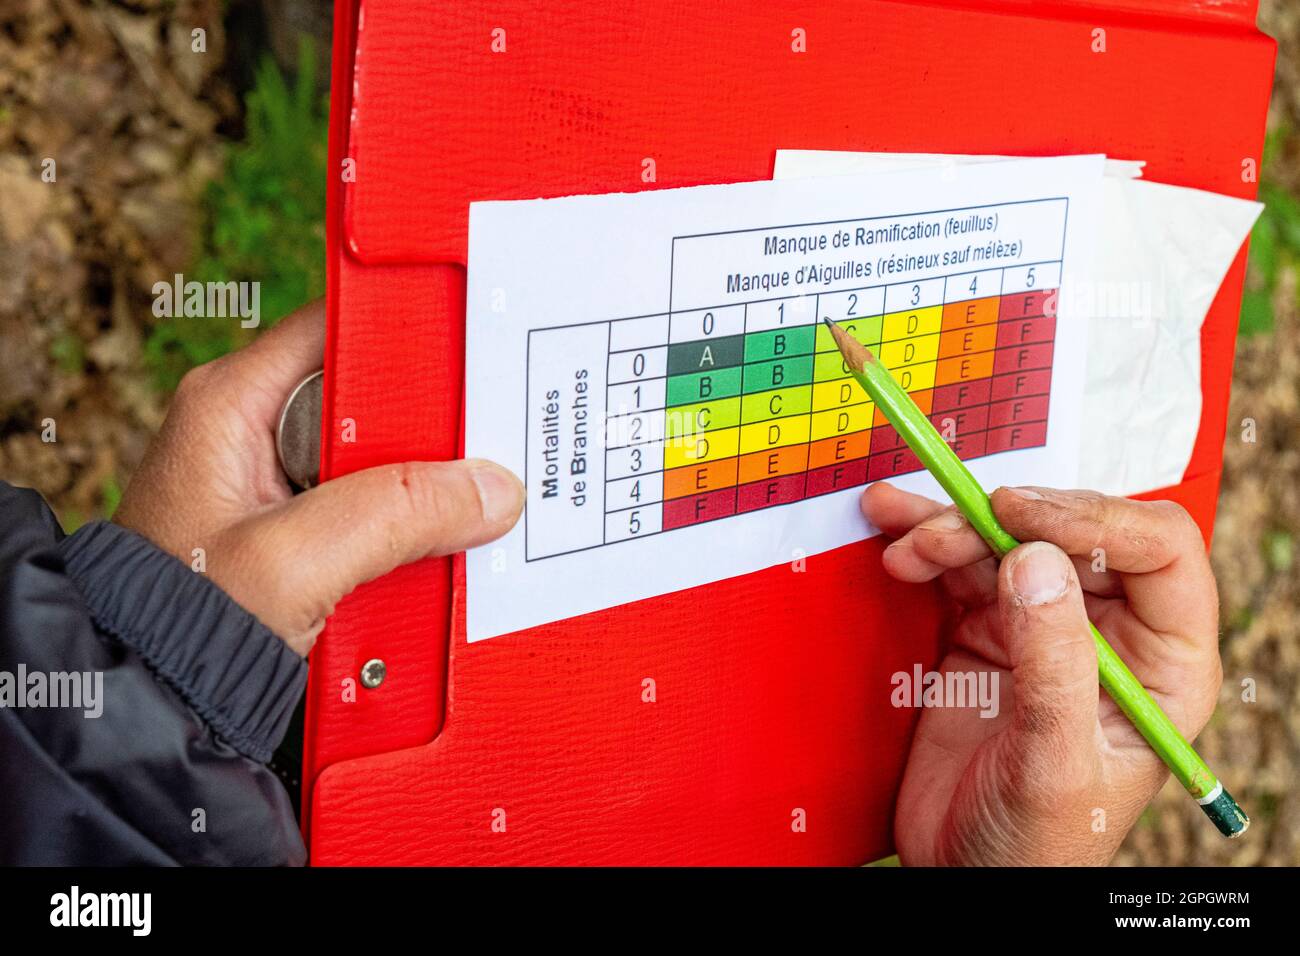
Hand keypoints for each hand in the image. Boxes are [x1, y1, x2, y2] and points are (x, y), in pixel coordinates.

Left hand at [114, 300, 523, 655]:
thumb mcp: (292, 562)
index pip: (340, 329)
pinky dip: (412, 536)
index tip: (477, 356)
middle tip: (495, 448)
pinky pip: (376, 515)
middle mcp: (258, 432)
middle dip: (435, 430)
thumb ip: (394, 514)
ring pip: (384, 464)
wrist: (144, 706)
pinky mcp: (301, 536)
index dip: (410, 335)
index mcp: (234, 403)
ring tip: (480, 509)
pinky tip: (443, 555)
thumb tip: (490, 488)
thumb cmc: (172, 625)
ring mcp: (281, 487)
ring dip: (429, 492)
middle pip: (376, 400)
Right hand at [862, 483, 1220, 865]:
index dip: (1093, 519)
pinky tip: (892, 538)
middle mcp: (1107, 632)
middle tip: (943, 530)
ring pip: (1006, 541)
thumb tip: (1035, 560)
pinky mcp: (985, 632)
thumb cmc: (1038, 844)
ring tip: (900, 541)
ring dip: (950, 529)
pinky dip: (923, 548)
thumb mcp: (1054, 760)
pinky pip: (959, 568)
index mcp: (1162, 661)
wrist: (964, 878)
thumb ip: (1053, 663)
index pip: (1157, 552)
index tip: (1018, 515)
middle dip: (1003, 521)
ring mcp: (1042, 628)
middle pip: (1070, 534)